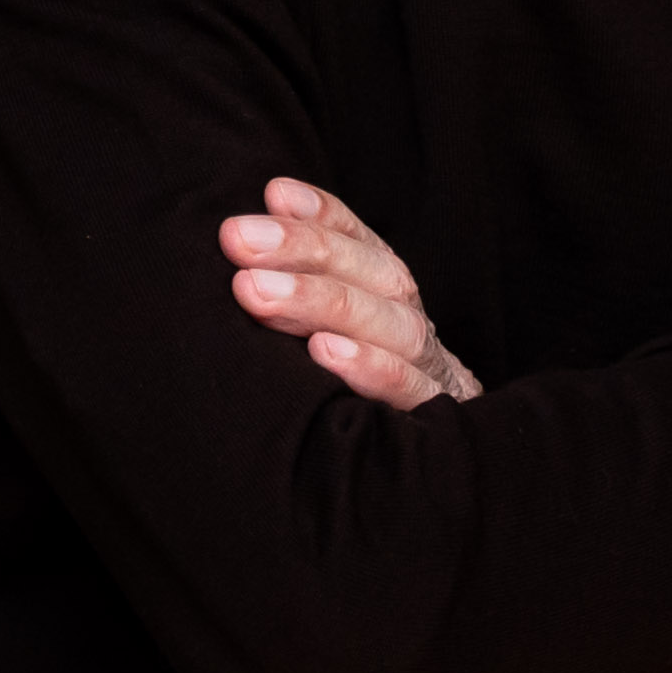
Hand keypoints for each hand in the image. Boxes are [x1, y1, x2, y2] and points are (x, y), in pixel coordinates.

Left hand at [224, 180, 479, 410]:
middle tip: (238, 239)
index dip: (323, 216)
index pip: (362, 243)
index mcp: (387, 300)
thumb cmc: (345, 395)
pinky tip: (325, 353)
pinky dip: (372, 368)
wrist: (424, 477)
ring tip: (256, 292)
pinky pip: (412, 391)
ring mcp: (429, 373)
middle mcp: (411, 326)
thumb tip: (243, 231)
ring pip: (395, 325)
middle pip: (376, 275)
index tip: (274, 195)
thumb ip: (291, 289)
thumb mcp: (318, 334)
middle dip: (306, 251)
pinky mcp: (433, 419)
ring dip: (325, 302)